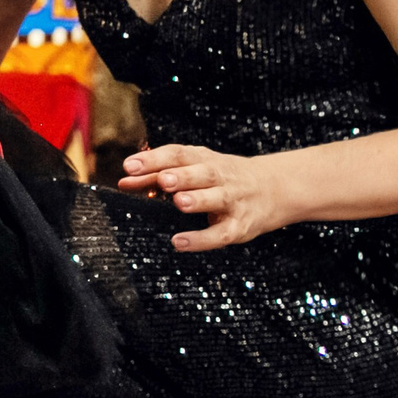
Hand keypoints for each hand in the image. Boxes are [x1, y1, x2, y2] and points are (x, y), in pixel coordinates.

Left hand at [117, 145, 286, 251]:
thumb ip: (158, 175)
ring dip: (198, 199)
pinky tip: (179, 243)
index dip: (154, 159)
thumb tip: (123, 181)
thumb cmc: (222, 178)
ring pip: (217, 198)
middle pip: (202, 173)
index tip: (130, 166)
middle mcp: (220, 177)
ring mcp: (233, 201)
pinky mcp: (241, 226)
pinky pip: (221, 234)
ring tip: (178, 202)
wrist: (275, 188)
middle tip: (162, 180)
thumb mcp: (194, 168)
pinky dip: (201, 239)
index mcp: (205, 159)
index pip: (179, 154)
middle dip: (182, 175)